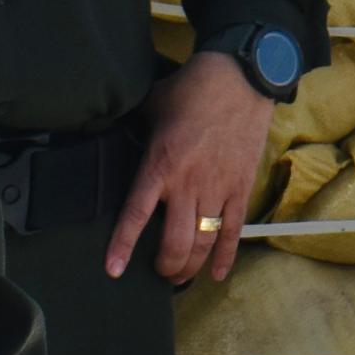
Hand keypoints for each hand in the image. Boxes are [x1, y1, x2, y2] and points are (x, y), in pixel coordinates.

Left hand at [110, 51, 274, 284]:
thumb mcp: (152, 107)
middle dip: (165, 265)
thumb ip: (135, 129)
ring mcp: (218, 188)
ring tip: (180, 276)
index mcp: (160, 165)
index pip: (137, 214)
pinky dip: (225, 256)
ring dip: (190, 266)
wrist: (241, 79)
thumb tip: (112, 132)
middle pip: (176, 242)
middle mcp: (188, 183)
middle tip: (158, 272)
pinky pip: (233, 231)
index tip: (113, 269)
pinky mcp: (241, 188)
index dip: (123, 245)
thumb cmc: (192, 89)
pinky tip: (216, 274)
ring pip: (204, 242)